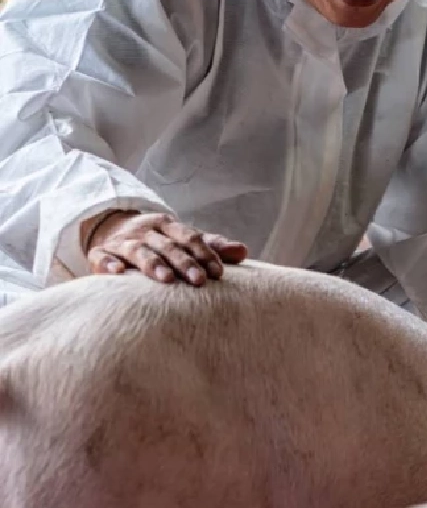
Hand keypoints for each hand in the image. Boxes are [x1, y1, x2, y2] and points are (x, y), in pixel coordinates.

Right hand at [83, 210, 247, 286]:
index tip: (218, 274)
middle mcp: (146, 230)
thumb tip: (244, 251)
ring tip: (166, 279)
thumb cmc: (158, 240)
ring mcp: (123, 241)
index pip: (190, 237)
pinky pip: (102, 257)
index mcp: (169, 224)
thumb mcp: (183, 239)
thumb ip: (211, 246)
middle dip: (184, 263)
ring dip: (152, 264)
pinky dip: (108, 263)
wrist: (112, 228)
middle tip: (199, 282)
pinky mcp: (101, 252)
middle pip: (168, 245)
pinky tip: (117, 273)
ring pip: (138, 250)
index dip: (204, 254)